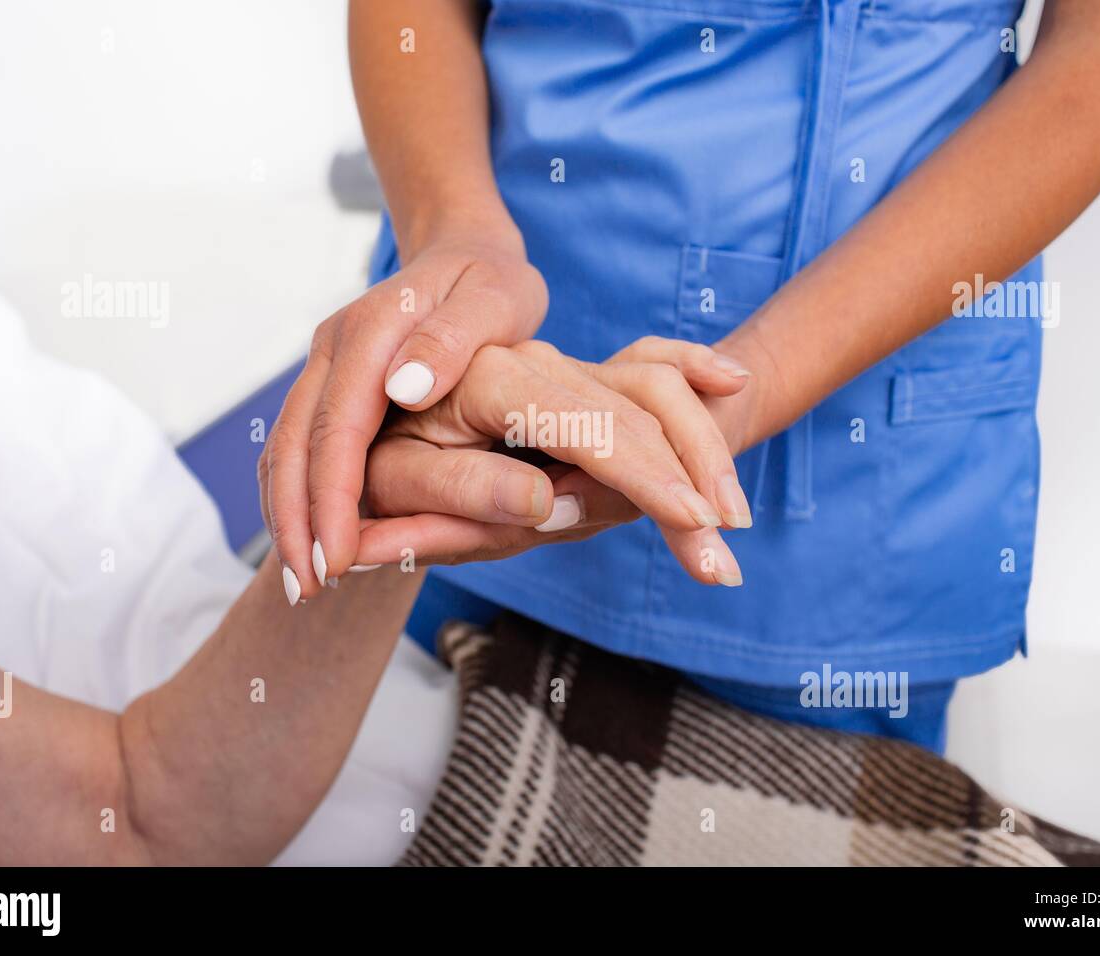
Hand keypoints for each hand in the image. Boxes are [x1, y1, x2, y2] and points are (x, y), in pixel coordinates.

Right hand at [258, 232, 547, 603]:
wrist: (467, 253)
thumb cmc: (492, 281)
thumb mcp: (496, 298)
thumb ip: (454, 339)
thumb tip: (401, 387)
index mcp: (371, 331)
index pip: (338, 427)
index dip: (332, 498)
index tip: (335, 558)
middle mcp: (333, 350)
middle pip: (294, 445)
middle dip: (295, 522)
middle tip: (305, 589)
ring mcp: (327, 370)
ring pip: (286, 451)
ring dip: (287, 517)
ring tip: (300, 583)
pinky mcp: (333, 389)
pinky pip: (302, 449)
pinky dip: (298, 498)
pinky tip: (310, 545)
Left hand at [354, 338, 754, 585]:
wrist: (366, 424)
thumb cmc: (378, 462)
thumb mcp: (398, 485)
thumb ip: (463, 494)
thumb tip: (546, 502)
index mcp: (490, 380)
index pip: (589, 427)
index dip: (645, 477)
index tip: (695, 522)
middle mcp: (535, 362)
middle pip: (635, 413)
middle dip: (688, 486)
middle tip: (722, 566)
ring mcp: (560, 366)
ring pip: (652, 391)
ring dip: (701, 452)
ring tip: (733, 522)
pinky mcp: (576, 380)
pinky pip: (647, 366)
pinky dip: (692, 372)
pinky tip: (730, 381)